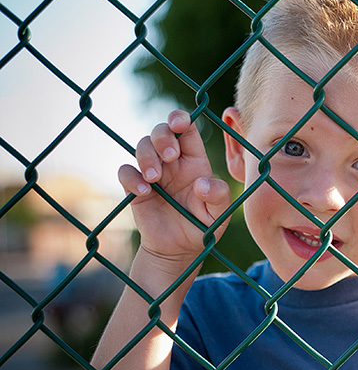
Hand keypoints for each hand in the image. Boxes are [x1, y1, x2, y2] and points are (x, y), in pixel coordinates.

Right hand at [118, 110, 231, 265]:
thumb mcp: (218, 213)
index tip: (178, 123)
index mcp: (195, 160)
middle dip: (162, 137)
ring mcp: (153, 172)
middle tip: (170, 157)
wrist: (179, 249)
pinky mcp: (135, 187)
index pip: (187, 130)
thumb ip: (218, 196)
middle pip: (161, 131)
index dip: (180, 120)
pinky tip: (145, 192)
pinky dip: (132, 177)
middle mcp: (173, 162)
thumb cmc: (202, 225)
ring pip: (142, 146)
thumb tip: (201, 184)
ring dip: (147, 157)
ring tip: (156, 179)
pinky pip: (126, 171)